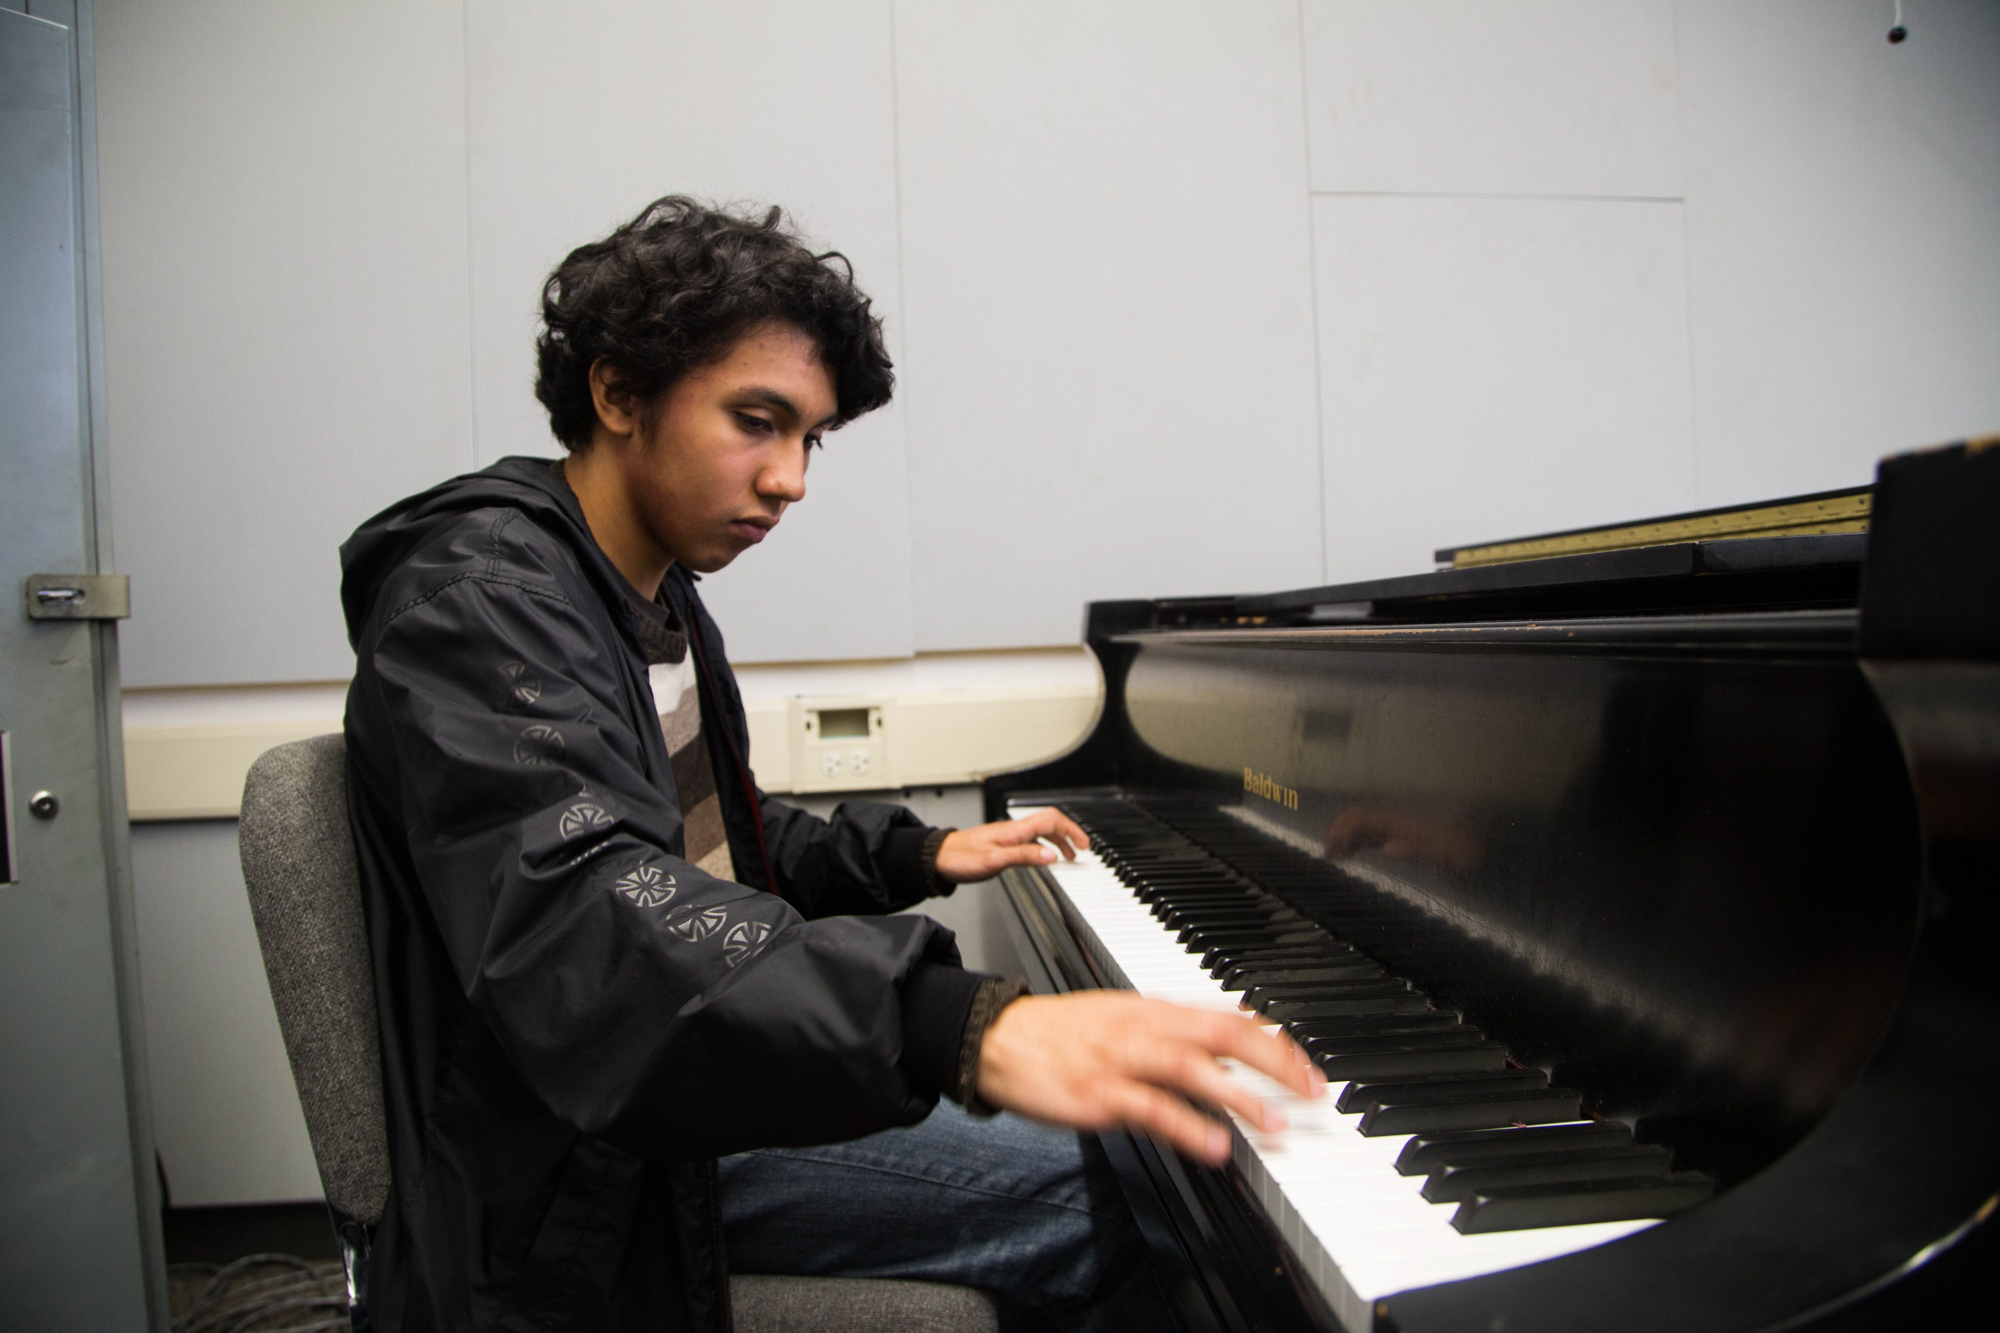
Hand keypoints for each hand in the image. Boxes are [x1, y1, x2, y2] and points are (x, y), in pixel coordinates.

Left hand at [934, 809, 1088, 883]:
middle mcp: (1013, 830)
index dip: (1071, 829)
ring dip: (1057, 842)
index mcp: (1014, 830)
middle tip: (1082, 850)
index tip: (1084, 844)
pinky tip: (1042, 858)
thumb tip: (1051, 856)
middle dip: (1069, 835)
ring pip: (1040, 833)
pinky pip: (1030, 841)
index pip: (1051, 820)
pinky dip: (1043, 848)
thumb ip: (1024, 857)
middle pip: (1049, 824)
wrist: (937, 858)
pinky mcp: (1002, 843)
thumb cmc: (960, 858)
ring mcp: (1008, 836)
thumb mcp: (994, 861)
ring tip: (1067, 857)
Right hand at [974, 991, 1323, 1165]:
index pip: (1230, 1018)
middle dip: (1273, 1063)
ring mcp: (1121, 1060)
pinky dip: (1186, 1127)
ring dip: (1238, 1097)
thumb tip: (1229, 1044)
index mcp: (1155, 1009)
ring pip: (1190, 1069)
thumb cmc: (1063, 1032)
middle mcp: (1144, 1028)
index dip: (1275, 1043)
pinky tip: (1214, 1146)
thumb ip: (1176, 1031)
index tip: (1307, 1070)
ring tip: (1273, 1123)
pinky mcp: (1098, 1094)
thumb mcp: (1125, 1017)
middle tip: (1309, 1092)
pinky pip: (1150, 1109)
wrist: (1001, 1038)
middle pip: (1221, 1035)